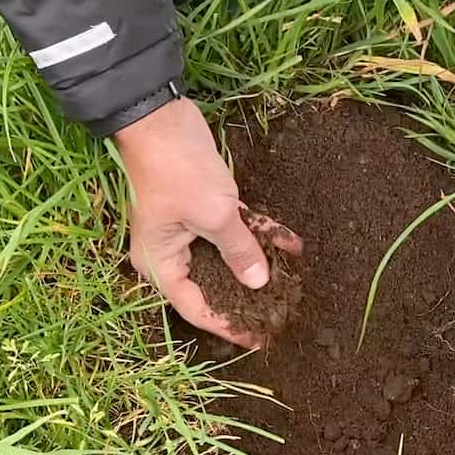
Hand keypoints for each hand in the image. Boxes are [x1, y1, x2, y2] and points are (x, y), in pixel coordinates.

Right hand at [118, 98, 301, 347]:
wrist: (159, 116)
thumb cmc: (178, 171)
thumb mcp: (216, 215)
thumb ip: (240, 251)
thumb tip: (259, 283)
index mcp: (161, 265)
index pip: (197, 309)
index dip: (229, 326)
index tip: (259, 338)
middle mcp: (171, 254)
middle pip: (213, 286)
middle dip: (249, 296)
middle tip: (282, 313)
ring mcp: (187, 230)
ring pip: (228, 256)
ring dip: (260, 262)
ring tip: (294, 281)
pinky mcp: (203, 208)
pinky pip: (233, 230)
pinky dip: (259, 233)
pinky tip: (292, 242)